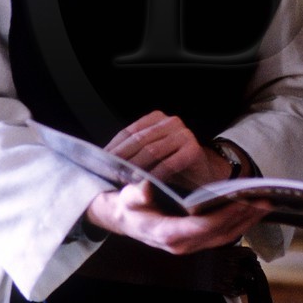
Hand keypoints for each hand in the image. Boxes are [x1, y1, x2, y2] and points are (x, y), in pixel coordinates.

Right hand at [84, 181, 269, 253]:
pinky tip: (250, 209)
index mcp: (168, 234)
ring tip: (265, 204)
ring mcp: (191, 244)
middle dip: (244, 217)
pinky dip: (239, 222)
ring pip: (226, 236)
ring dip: (247, 221)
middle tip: (264, 200)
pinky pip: (223, 234)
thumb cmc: (128, 207)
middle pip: (221, 233)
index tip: (242, 201)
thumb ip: (136, 194)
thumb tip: (146, 187)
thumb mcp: (126, 198)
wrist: (124, 219)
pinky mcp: (197, 240)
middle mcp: (182, 244)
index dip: (225, 215)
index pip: (203, 226)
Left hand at [105, 111, 230, 189]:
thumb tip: (102, 159)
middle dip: (122, 159)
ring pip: (152, 151)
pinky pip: (168, 163)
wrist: (203, 175)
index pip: (129, 132)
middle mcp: (171, 122)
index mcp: (156, 119)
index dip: (113, 147)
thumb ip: (131, 153)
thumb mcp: (149, 156)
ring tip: (123, 180)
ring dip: (135, 167)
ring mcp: (184, 134)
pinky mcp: (193, 149)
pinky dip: (154, 175)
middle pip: (139, 140)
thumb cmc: (172, 167)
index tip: (99, 162)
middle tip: (109, 174)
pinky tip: (143, 183)